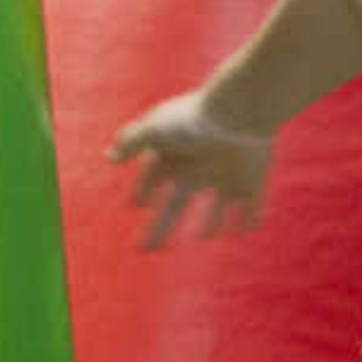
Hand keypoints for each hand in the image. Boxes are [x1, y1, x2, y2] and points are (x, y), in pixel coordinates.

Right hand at [107, 93, 273, 245]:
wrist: (241, 113)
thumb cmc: (194, 121)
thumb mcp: (154, 129)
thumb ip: (131, 141)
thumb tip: (109, 157)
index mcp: (177, 154)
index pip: (155, 176)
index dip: (144, 190)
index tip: (135, 205)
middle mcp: (200, 166)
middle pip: (177, 203)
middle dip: (161, 225)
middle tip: (147, 248)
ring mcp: (228, 174)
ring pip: (217, 205)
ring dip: (211, 221)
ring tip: (204, 236)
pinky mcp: (252, 180)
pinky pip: (253, 204)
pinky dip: (250, 217)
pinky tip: (244, 231)